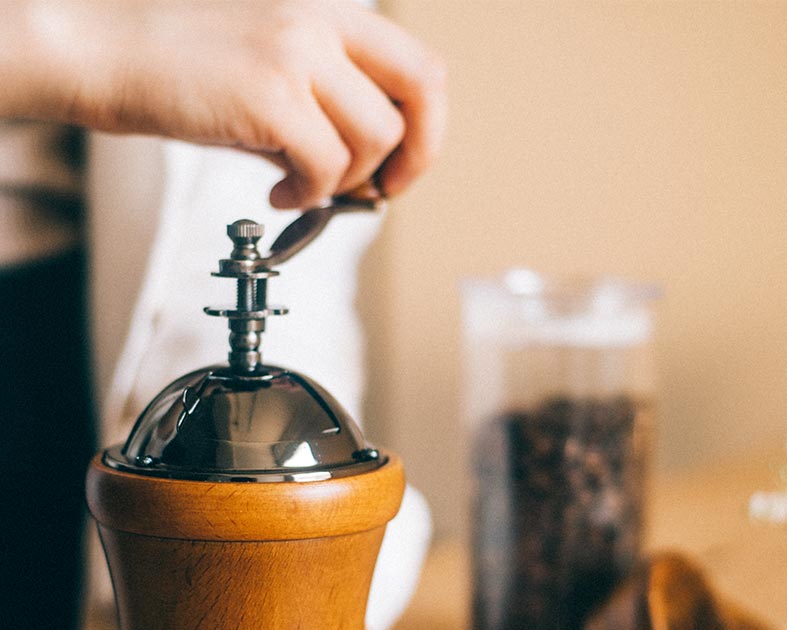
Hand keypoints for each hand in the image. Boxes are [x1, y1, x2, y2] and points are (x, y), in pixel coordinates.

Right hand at [4, 0, 446, 207]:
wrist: (101, 49)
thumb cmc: (179, 67)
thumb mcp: (270, 73)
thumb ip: (324, 111)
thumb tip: (364, 175)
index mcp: (327, 13)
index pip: (419, 66)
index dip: (426, 127)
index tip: (401, 166)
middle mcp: (319, 23)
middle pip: (422, 90)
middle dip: (416, 155)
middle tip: (383, 190)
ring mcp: (296, 53)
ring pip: (374, 139)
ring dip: (346, 181)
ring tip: (303, 185)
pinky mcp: (269, 95)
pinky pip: (327, 167)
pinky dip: (310, 196)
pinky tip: (280, 193)